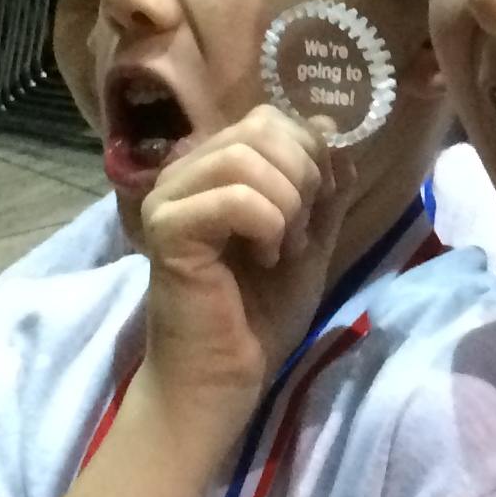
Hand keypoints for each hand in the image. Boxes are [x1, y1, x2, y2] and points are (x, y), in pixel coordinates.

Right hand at [134, 106, 357, 452]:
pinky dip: (267, 226)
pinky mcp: (168, 229)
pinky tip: (263, 259)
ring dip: (286, 205)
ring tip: (281, 249)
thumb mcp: (310, 239)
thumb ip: (322, 185)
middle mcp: (184, 172)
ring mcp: (170, 197)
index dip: (311, 155)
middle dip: (303, 177)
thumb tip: (328, 126)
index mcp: (215, 167)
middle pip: (261, 128)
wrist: (227, 377)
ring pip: (247, 157)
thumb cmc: (261, 314)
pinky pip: (236, 197)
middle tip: (299, 233)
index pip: (270, 118)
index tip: (316, 210)